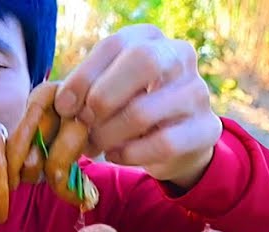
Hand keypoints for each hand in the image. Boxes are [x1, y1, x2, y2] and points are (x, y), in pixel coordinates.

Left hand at [55, 25, 220, 189]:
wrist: (175, 141)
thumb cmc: (129, 108)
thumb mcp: (106, 91)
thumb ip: (84, 91)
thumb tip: (61, 104)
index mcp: (149, 38)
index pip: (114, 44)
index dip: (83, 76)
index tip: (63, 107)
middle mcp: (179, 56)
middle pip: (142, 62)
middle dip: (102, 98)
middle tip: (83, 123)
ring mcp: (197, 91)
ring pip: (143, 111)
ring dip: (108, 135)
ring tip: (94, 145)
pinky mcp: (206, 127)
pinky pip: (162, 143)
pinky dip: (130, 154)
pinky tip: (117, 155)